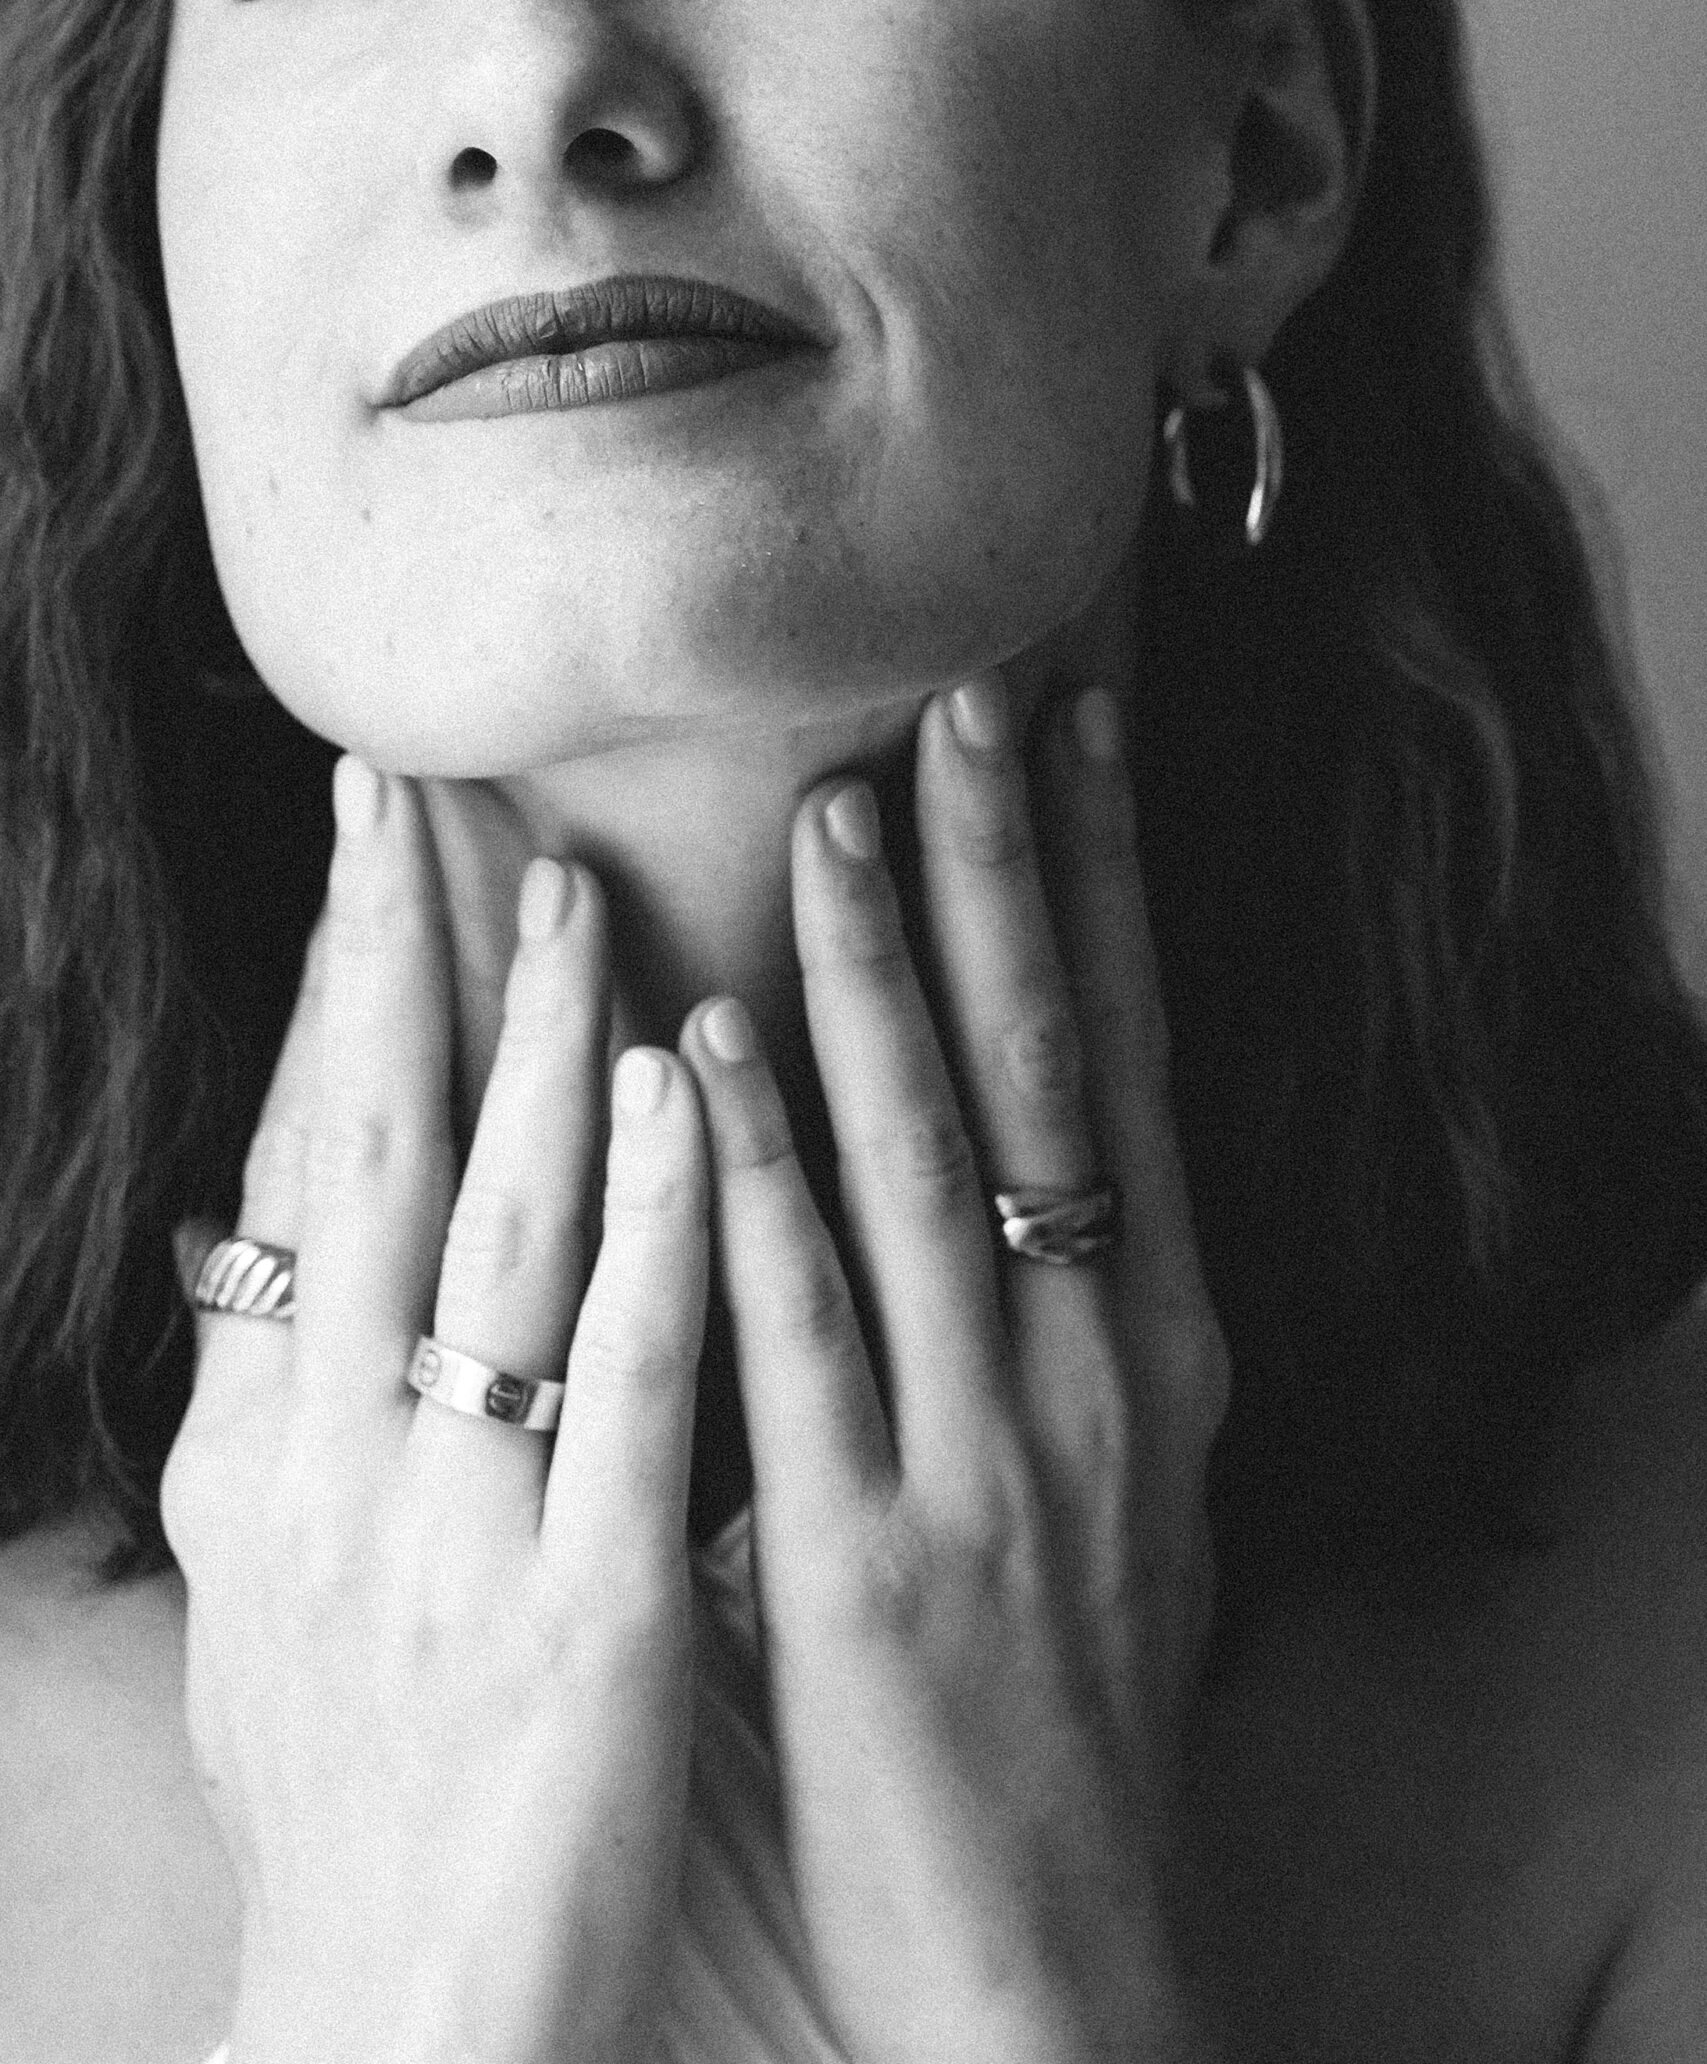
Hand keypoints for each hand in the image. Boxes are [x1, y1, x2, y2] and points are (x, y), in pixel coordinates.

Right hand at [164, 761, 708, 2063]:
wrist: (406, 2037)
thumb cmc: (356, 1816)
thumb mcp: (269, 1606)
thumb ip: (289, 1427)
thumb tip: (274, 1268)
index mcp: (258, 1459)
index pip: (302, 1174)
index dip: (334, 994)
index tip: (372, 842)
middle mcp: (329, 1468)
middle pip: (369, 1160)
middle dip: (400, 957)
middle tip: (433, 784)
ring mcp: (454, 1529)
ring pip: (493, 1229)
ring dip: (533, 1040)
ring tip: (578, 881)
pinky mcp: (586, 1607)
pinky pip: (618, 1373)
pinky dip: (645, 1220)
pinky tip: (676, 1088)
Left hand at [676, 678, 1227, 2063]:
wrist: (1058, 1950)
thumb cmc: (1070, 1700)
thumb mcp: (1113, 1477)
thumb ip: (1060, 1313)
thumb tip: (1007, 1150)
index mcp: (1159, 1341)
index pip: (1127, 1061)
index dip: (1101, 884)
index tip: (1074, 724)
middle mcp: (1097, 1369)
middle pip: (1047, 1074)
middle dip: (1007, 874)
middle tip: (968, 695)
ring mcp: (989, 1457)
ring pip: (929, 1168)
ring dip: (882, 978)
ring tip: (838, 811)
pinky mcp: (867, 1561)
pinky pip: (800, 1329)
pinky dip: (757, 1177)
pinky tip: (707, 1047)